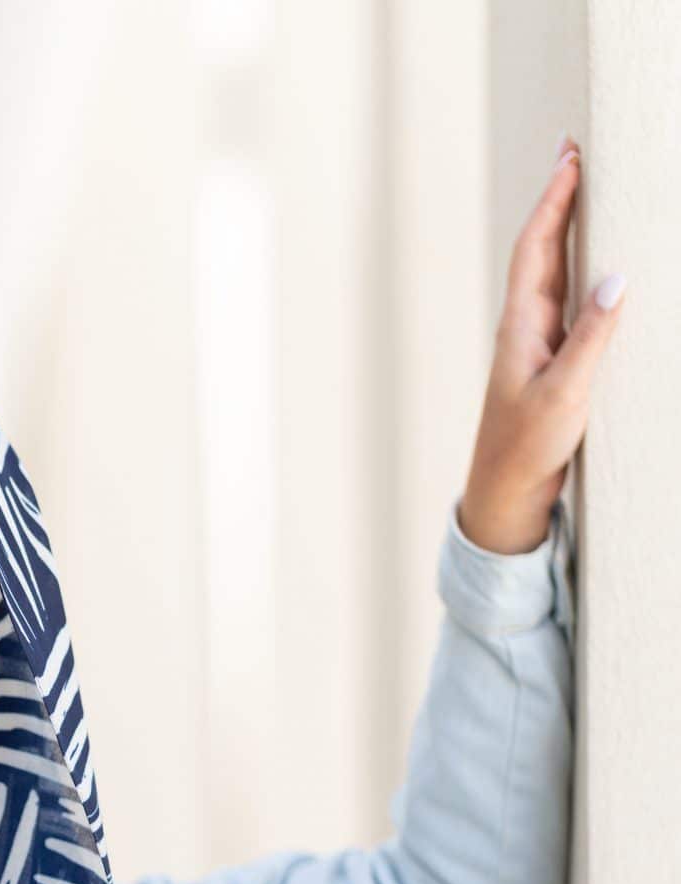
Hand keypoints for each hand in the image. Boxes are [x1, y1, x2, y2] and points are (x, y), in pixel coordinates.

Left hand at [458, 135, 625, 554]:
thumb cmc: (528, 448)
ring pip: (556, 271)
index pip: (537, 248)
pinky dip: (582, 269)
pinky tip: (599, 262)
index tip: (571, 157)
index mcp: (522, 326)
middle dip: (560, 199)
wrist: (507, 493)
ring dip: (570, 229)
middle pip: (543, 249)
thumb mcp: (564, 393)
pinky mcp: (553, 362)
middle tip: (576, 152)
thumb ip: (591, 338)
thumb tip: (616, 277)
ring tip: (589, 189)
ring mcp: (539, 343)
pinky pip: (570, 301)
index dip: (554, 201)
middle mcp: (527, 326)